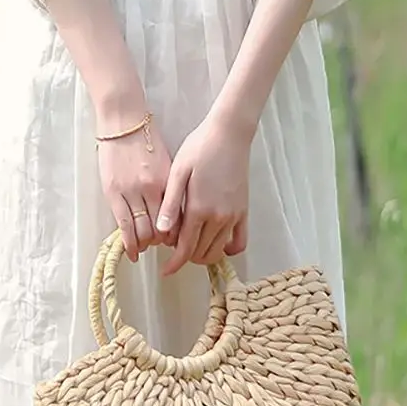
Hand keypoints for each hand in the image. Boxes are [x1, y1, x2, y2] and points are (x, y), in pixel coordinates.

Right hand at [98, 123, 172, 261]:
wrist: (123, 122)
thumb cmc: (147, 139)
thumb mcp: (169, 162)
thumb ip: (172, 187)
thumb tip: (176, 213)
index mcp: (168, 181)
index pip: (177, 218)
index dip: (178, 234)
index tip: (176, 240)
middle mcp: (151, 189)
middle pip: (161, 228)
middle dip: (162, 242)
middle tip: (161, 245)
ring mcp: (130, 192)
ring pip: (142, 231)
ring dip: (145, 244)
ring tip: (145, 247)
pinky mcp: (113, 193)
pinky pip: (123, 225)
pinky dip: (129, 243)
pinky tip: (132, 253)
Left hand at [157, 112, 250, 277]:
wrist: (229, 134)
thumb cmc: (199, 148)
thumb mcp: (177, 173)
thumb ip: (171, 205)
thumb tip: (162, 233)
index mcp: (199, 209)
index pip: (185, 248)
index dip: (174, 263)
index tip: (165, 271)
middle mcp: (219, 217)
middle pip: (201, 253)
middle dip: (186, 257)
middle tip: (174, 246)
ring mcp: (234, 215)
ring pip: (218, 250)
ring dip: (203, 254)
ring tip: (190, 243)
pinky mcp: (244, 211)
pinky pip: (239, 241)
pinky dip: (228, 249)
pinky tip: (216, 242)